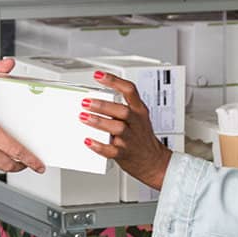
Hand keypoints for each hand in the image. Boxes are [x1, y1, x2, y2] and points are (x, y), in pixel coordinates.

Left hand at [79, 72, 172, 189]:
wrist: (153, 161)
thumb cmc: (141, 138)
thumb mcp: (137, 118)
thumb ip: (118, 108)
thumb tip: (92, 100)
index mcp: (139, 111)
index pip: (129, 90)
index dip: (114, 81)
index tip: (99, 75)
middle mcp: (136, 123)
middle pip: (122, 110)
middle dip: (103, 106)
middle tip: (86, 102)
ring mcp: (130, 139)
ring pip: (117, 128)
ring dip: (99, 122)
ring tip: (84, 117)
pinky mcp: (124, 153)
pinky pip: (111, 150)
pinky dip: (99, 146)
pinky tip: (88, 141)